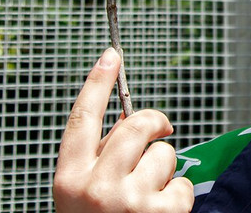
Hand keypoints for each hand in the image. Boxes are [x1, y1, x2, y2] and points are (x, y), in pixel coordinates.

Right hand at [53, 49, 193, 212]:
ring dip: (163, 173)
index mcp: (68, 180)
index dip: (97, 83)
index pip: (82, 119)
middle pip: (137, 123)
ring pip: (164, 154)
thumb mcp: (84, 196)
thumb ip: (100, 161)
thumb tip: (128, 119)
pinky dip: (178, 199)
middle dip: (154, 124)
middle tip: (161, 132)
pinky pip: (182, 184)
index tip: (112, 53)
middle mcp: (94, 188)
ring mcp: (127, 201)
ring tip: (147, 200)